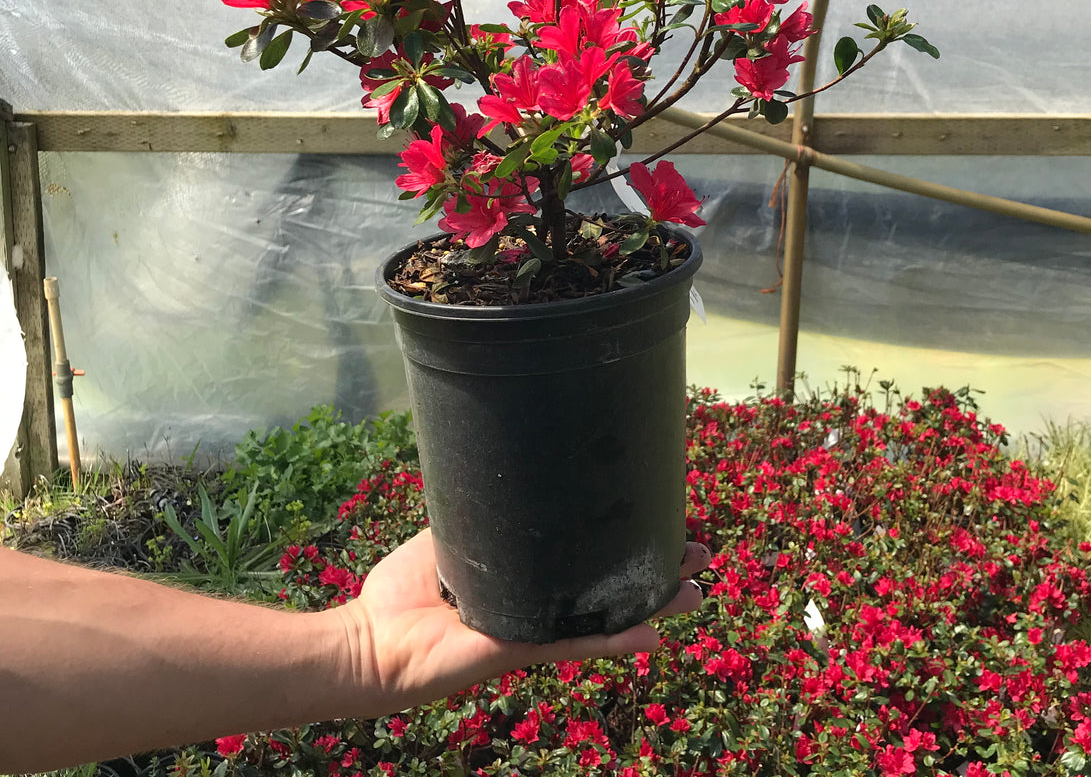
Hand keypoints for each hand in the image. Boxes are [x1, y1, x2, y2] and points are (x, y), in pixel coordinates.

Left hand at [337, 528, 708, 713]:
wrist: (372, 642)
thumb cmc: (401, 591)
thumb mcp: (449, 536)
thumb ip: (478, 512)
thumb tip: (503, 462)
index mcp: (527, 581)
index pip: (584, 562)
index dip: (623, 545)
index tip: (658, 518)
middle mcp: (539, 606)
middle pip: (611, 589)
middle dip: (656, 573)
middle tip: (698, 554)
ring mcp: (535, 629)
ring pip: (607, 616)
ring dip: (653, 605)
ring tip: (695, 590)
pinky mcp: (520, 647)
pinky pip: (573, 642)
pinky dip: (612, 639)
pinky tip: (650, 634)